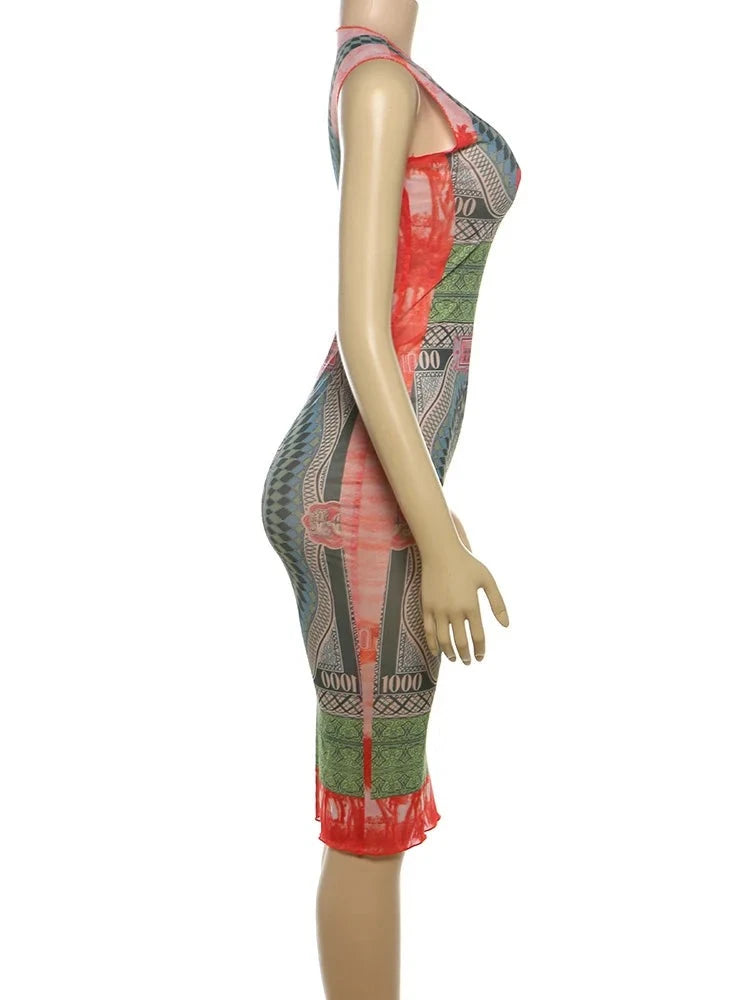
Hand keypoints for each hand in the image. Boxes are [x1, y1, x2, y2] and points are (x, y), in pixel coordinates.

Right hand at [421, 530, 508, 664]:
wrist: (441, 552)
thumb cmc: (467, 565)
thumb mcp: (488, 580)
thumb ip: (498, 604)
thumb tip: (505, 625)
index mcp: (472, 606)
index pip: (478, 636)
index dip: (480, 650)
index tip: (481, 657)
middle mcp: (455, 611)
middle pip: (461, 642)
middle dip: (466, 655)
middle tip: (469, 662)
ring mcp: (438, 610)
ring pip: (443, 640)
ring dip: (450, 653)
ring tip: (455, 659)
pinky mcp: (426, 607)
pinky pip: (428, 631)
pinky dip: (432, 644)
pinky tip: (437, 652)